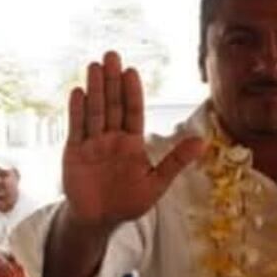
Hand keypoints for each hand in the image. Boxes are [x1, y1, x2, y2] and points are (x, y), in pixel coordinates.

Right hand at [63, 51, 203, 230]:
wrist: (99, 221)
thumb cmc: (128, 202)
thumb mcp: (156, 183)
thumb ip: (176, 161)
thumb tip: (202, 142)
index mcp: (132, 143)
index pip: (133, 112)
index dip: (132, 92)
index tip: (132, 72)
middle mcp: (112, 138)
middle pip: (112, 105)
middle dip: (112, 81)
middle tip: (112, 55)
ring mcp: (92, 143)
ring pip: (94, 111)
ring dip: (95, 89)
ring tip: (95, 66)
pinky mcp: (74, 152)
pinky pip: (76, 128)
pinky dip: (77, 111)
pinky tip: (78, 92)